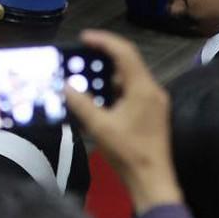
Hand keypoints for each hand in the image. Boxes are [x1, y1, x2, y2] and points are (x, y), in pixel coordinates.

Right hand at [63, 30, 180, 212]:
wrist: (152, 180)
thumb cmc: (127, 152)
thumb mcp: (99, 127)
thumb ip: (81, 103)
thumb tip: (64, 85)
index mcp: (143, 89)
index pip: (125, 53)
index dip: (104, 42)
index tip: (83, 38)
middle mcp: (152, 90)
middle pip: (128, 62)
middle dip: (102, 57)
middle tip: (79, 55)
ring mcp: (154, 102)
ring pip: (129, 78)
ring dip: (106, 74)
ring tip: (83, 75)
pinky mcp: (151, 113)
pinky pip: (131, 91)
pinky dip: (112, 88)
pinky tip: (96, 96)